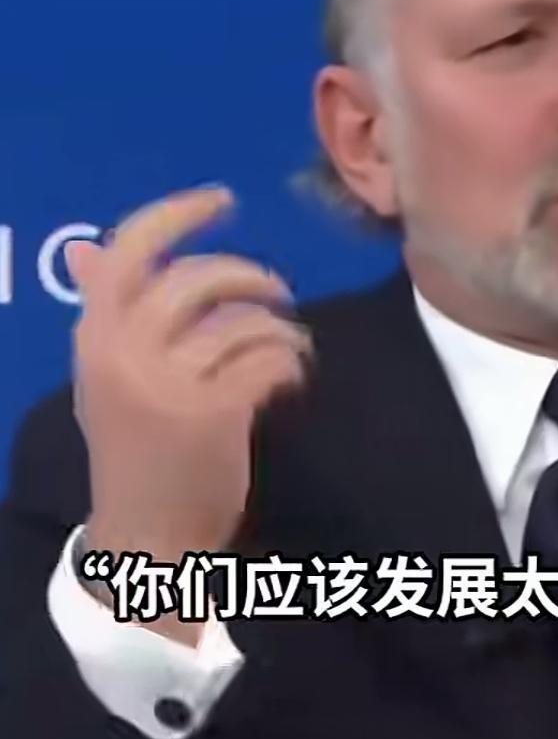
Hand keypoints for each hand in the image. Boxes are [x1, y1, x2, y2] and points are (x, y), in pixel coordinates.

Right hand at [66, 186, 312, 571]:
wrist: (146, 537)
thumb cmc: (131, 451)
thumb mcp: (103, 379)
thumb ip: (105, 313)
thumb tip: (85, 251)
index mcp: (94, 338)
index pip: (131, 250)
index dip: (179, 215)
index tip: (222, 200)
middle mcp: (124, 354)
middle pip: (197, 278)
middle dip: (250, 275)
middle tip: (276, 292)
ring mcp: (169, 385)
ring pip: (240, 320)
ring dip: (278, 326)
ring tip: (287, 344)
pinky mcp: (215, 414)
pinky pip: (266, 359)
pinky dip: (289, 361)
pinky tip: (291, 377)